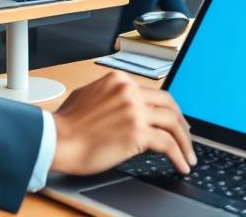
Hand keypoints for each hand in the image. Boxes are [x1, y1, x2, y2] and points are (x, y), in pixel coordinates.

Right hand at [52, 72, 195, 175]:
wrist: (56, 139)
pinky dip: (178, 155)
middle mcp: (130, 91)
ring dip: (185, 141)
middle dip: (182, 122)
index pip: (152, 92)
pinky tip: (181, 164)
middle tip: (186, 136)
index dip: (166, 109)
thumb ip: (111, 96)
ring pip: (173, 122)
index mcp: (119, 80)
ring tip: (188, 155)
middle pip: (169, 104)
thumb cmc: (67, 124)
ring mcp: (135, 110)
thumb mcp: (89, 95)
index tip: (172, 121)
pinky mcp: (137, 132)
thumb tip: (125, 106)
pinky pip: (167, 144)